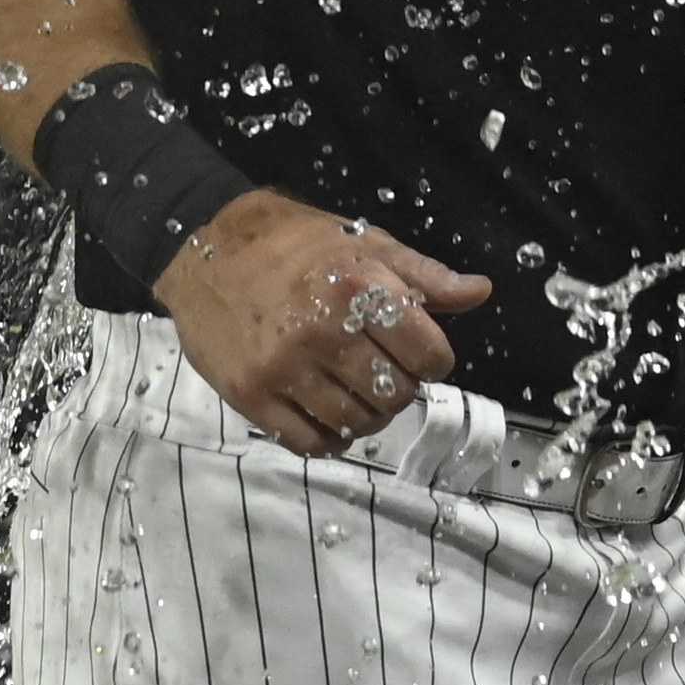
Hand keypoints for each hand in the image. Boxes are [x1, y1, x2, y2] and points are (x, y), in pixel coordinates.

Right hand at [152, 190, 492, 456]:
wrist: (203, 245)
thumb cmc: (293, 243)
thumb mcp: (365, 243)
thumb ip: (425, 276)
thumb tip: (480, 292)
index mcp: (359, 288)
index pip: (429, 356)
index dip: (432, 359)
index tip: (415, 352)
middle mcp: (324, 331)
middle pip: (396, 395)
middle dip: (399, 387)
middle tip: (381, 370)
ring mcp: (285, 368)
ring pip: (356, 424)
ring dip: (366, 415)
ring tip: (353, 390)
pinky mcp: (252, 395)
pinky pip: (310, 442)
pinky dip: (328, 438)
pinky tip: (325, 412)